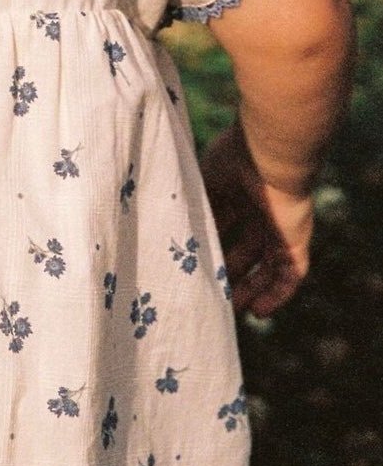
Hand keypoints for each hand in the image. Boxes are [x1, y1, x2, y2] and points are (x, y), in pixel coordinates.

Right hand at [198, 120, 313, 316]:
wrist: (270, 154)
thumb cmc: (233, 160)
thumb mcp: (202, 182)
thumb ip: (190, 203)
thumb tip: (167, 227)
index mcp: (238, 190)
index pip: (223, 225)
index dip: (210, 246)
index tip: (193, 265)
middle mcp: (261, 209)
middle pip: (246, 249)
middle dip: (230, 272)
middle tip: (211, 294)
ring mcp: (281, 227)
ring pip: (268, 266)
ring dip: (251, 289)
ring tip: (231, 310)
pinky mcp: (297, 240)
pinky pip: (290, 274)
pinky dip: (276, 294)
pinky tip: (258, 311)